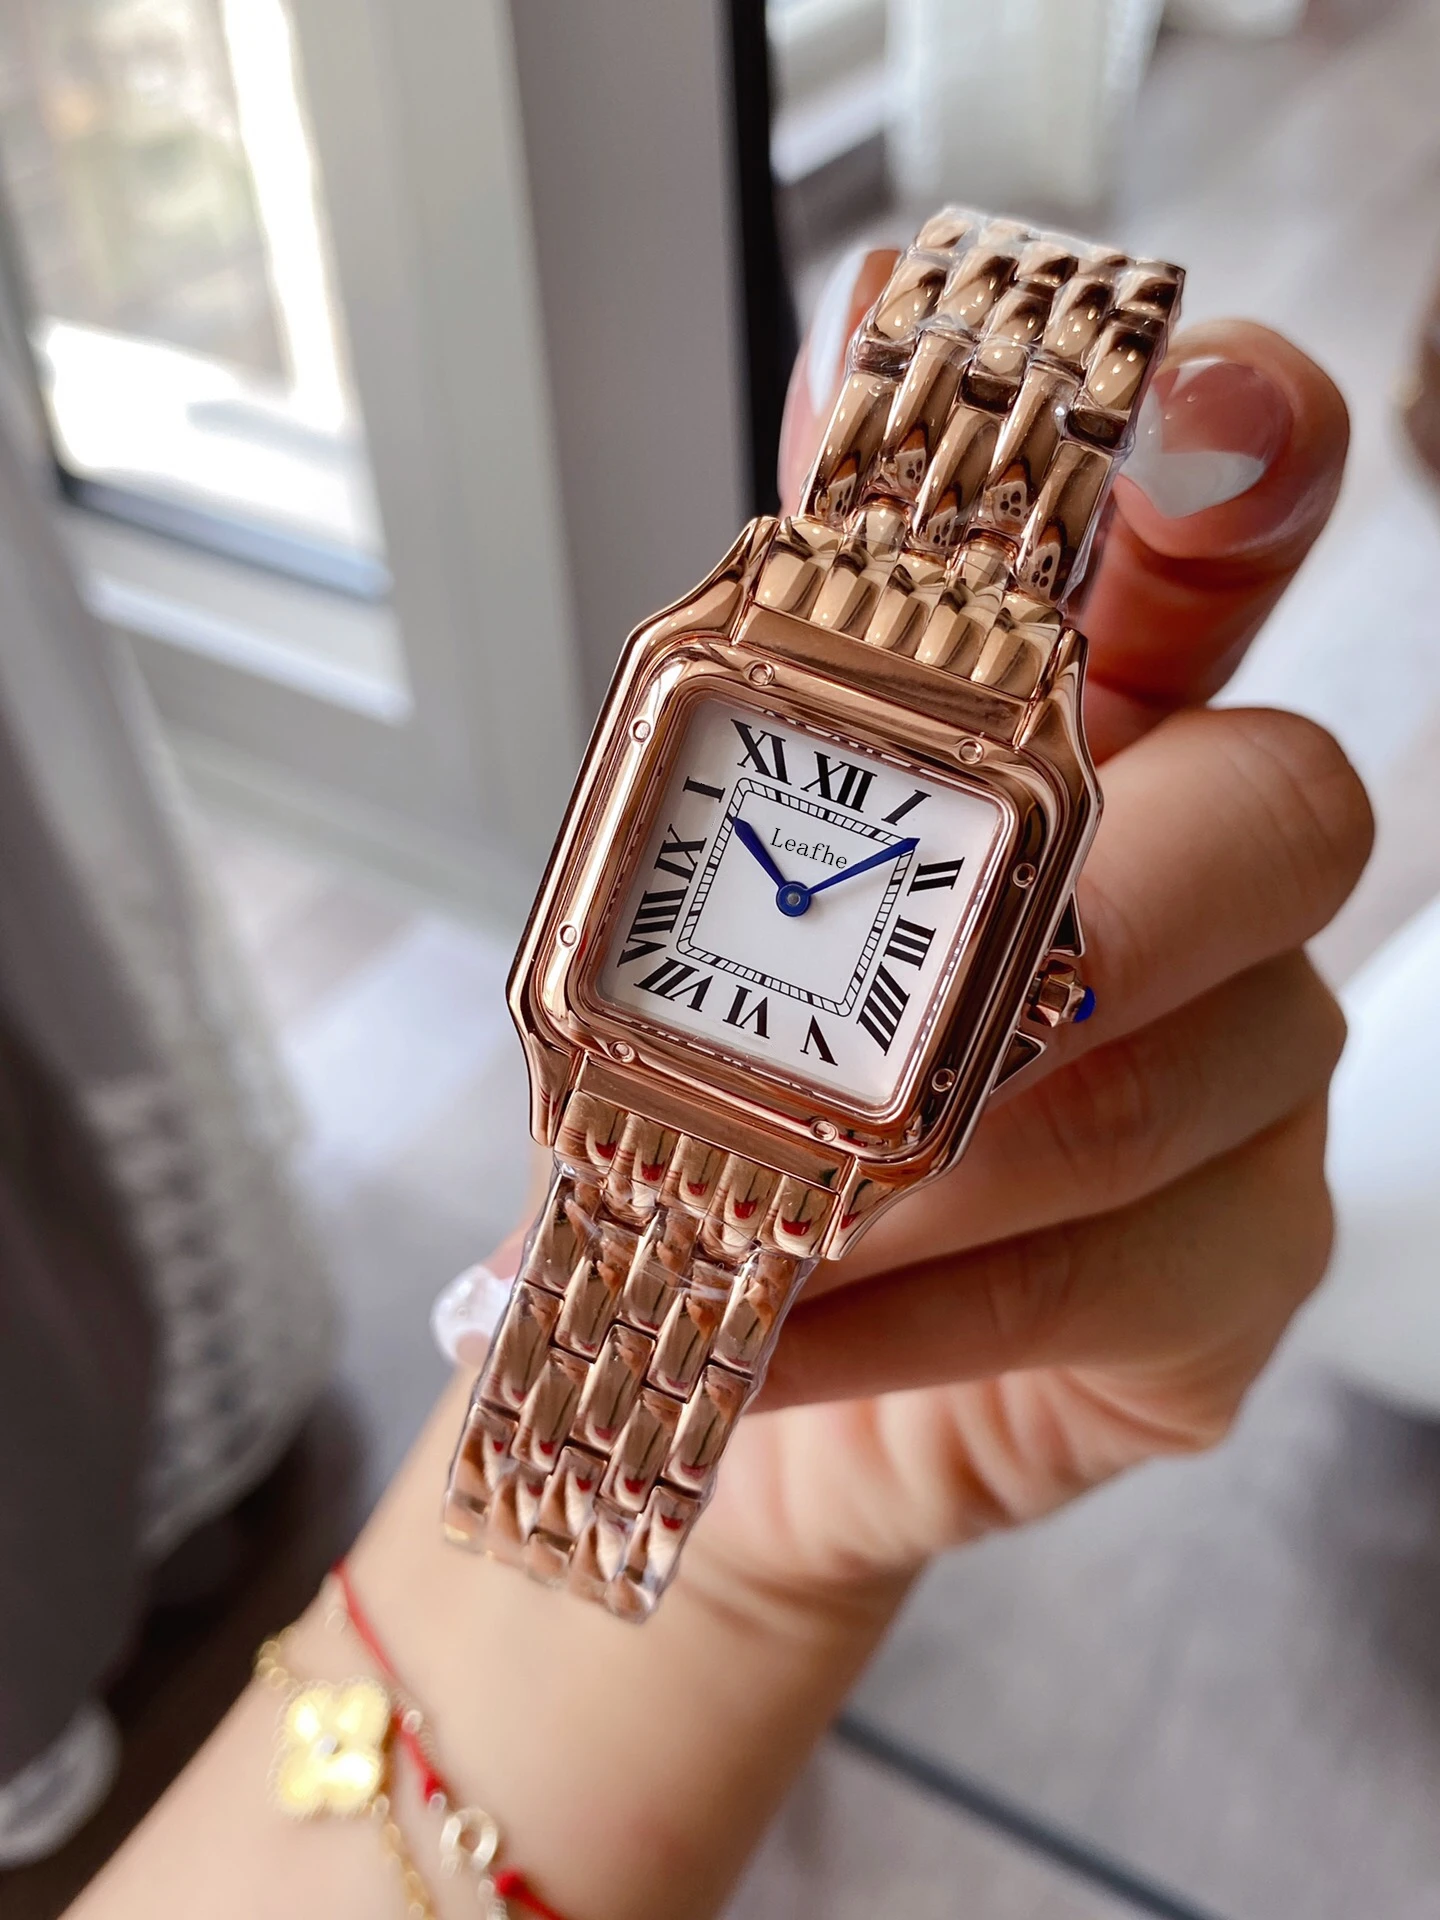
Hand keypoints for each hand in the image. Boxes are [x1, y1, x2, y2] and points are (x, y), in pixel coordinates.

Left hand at [687, 258, 1368, 1607]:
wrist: (755, 1335)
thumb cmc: (741, 1093)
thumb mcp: (702, 871)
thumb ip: (803, 649)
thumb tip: (850, 342)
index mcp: (1090, 737)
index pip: (1232, 540)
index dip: (1243, 456)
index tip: (1191, 413)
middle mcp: (1213, 885)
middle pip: (1283, 808)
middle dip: (1079, 906)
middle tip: (865, 1023)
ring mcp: (1250, 1077)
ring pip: (1166, 1078)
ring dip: (928, 1161)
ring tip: (752, 1220)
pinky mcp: (1236, 1266)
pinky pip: (1118, 1272)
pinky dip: (918, 1308)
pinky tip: (792, 1324)